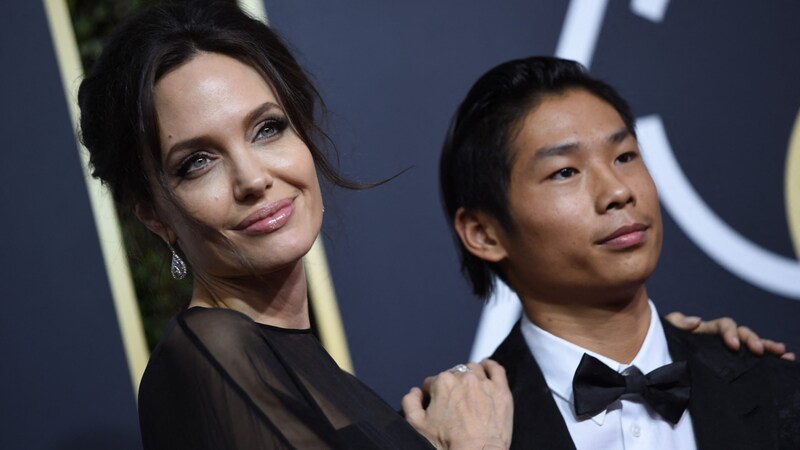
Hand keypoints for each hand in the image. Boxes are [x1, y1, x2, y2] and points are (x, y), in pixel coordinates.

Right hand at [401, 359, 512, 449]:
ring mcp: (484, 383)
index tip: (435, 406)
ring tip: (467, 389)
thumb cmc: (447, 443)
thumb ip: (410, 402)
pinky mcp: (501, 391)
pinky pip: (496, 370)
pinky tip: (486, 368)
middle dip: (450, 387)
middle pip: (453, 375)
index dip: (431, 395)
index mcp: (442, 383)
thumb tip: (416, 392)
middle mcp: (463, 378)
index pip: (431, 383)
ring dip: (468, 376)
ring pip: (473, 369)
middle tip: (452, 405)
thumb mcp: (416, 425)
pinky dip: (490, 366)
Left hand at [665, 312, 794, 360]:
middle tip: (760, 350)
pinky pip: (750, 361)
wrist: (657, 362)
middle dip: (753, 340)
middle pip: (742, 334)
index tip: (733, 346)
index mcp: (706, 329)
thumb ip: (676, 322)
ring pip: (750, 344)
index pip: (724, 326)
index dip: (730, 333)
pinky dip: (768, 359)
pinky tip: (784, 361)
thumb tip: (696, 321)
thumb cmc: (662, 343)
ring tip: (782, 353)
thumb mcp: (666, 331)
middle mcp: (719, 338)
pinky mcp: (729, 365)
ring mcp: (725, 351)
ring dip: (766, 346)